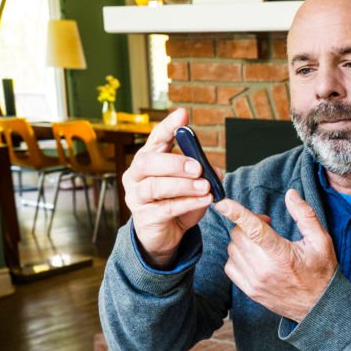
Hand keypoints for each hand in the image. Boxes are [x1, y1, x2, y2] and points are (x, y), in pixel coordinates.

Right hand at [124, 108, 213, 268]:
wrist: (166, 235)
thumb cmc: (177, 204)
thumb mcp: (192, 185)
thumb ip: (202, 174)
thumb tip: (214, 170)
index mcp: (148, 160)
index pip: (155, 139)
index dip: (168, 126)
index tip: (183, 114)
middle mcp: (136, 176)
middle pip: (147, 162)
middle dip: (174, 162)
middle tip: (198, 167)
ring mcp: (136, 197)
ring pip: (154, 186)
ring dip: (183, 185)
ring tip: (205, 187)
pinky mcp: (144, 218)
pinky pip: (165, 208)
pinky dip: (188, 203)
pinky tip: (205, 200)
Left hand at [214, 189, 337, 321]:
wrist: (319, 307)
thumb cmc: (322, 272)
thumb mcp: (321, 241)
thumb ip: (305, 215)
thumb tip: (290, 194)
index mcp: (281, 255)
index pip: (254, 229)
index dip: (236, 213)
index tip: (222, 203)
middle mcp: (264, 269)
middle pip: (239, 235)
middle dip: (248, 224)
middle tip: (266, 224)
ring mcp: (255, 282)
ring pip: (232, 249)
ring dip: (242, 240)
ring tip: (261, 242)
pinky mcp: (250, 290)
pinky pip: (230, 266)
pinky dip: (237, 257)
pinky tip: (253, 256)